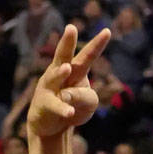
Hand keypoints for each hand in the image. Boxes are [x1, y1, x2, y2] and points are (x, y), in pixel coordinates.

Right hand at [25, 25, 111, 140]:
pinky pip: (55, 105)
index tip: (107, 31)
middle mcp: (60, 73)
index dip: (97, 44)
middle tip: (71, 28)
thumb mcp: (89, 102)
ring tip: (67, 68)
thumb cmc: (73, 107)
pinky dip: (63, 108)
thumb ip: (85, 96)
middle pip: (64, 56)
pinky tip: (69, 111)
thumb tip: (66, 95)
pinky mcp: (45, 104)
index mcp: (76, 70)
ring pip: (54, 77)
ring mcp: (49, 87)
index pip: (88, 55)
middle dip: (67, 42)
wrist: (51, 125)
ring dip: (60, 73)